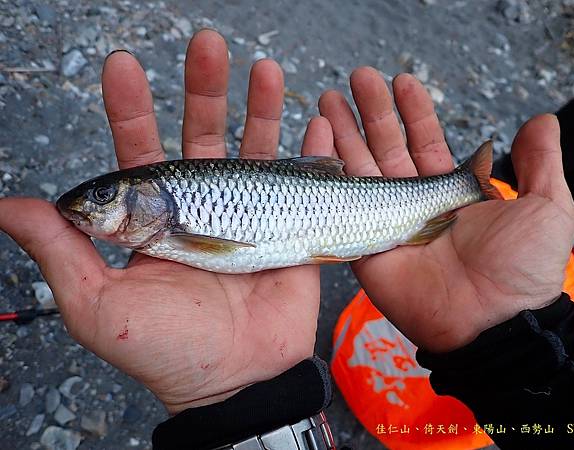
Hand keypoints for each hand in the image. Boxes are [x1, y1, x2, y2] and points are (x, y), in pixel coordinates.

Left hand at [0, 30, 334, 413]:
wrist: (238, 380)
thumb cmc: (167, 350)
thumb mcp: (99, 307)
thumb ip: (61, 253)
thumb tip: (7, 205)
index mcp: (154, 218)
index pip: (138, 150)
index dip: (129, 106)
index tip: (122, 65)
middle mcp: (200, 207)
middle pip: (201, 135)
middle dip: (203, 89)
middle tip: (208, 45)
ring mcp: (248, 213)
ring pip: (254, 148)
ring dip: (261, 107)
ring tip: (267, 69)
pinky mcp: (288, 228)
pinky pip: (303, 181)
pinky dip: (312, 153)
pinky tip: (316, 123)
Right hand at [318, 67, 573, 351]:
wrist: (490, 322)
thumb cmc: (521, 269)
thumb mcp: (546, 208)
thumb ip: (540, 163)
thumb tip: (541, 120)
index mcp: (451, 193)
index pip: (427, 142)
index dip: (413, 111)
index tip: (400, 81)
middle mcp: (415, 204)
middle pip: (387, 149)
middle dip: (371, 113)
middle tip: (356, 78)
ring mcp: (386, 223)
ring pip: (360, 170)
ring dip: (343, 134)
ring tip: (327, 100)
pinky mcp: (363, 246)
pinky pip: (342, 207)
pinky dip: (328, 176)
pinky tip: (317, 145)